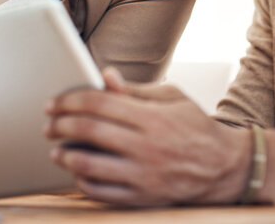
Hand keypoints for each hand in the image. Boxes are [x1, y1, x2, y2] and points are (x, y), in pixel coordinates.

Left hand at [44, 67, 250, 205]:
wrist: (225, 167)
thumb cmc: (195, 126)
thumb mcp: (172, 97)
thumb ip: (135, 89)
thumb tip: (105, 75)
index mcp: (152, 117)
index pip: (100, 103)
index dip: (71, 100)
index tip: (54, 102)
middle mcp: (146, 146)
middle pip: (90, 131)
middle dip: (61, 125)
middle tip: (49, 124)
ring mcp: (144, 175)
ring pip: (90, 165)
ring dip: (66, 155)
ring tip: (56, 149)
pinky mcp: (143, 198)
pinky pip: (102, 193)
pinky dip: (83, 182)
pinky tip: (77, 172)